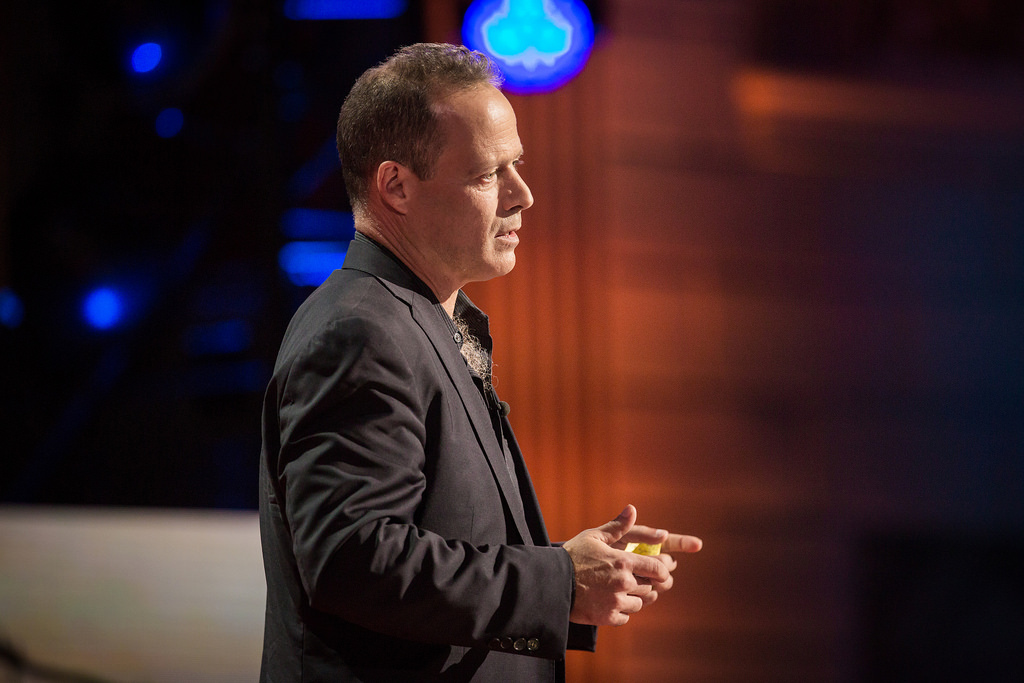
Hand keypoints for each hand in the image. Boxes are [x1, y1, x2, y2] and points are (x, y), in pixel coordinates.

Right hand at [562, 505, 701, 625]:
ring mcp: (616, 602)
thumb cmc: (572, 556)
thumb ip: (618, 526)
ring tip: (622, 591)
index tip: (660, 571)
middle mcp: (623, 583)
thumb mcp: (593, 536)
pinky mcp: (607, 617)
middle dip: (646, 583)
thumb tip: (632, 509)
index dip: (662, 571)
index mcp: (623, 562)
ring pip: (639, 603)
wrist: (551, 582)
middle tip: (637, 580)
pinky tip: (610, 602)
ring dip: (635, 598)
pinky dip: (621, 611)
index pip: (657, 568)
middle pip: (650, 587)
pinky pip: (625, 617)